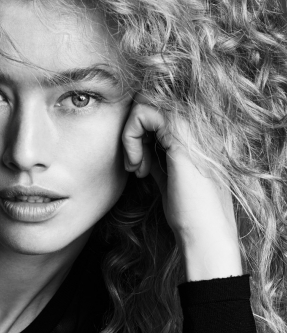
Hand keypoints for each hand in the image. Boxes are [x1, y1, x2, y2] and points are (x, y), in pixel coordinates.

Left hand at [122, 93, 241, 280]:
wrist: (202, 232)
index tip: (137, 164)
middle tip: (134, 162)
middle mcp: (195, 124)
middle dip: (132, 129)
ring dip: (130, 134)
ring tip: (134, 165)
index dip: (139, 131)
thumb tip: (138, 144)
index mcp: (194, 133)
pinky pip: (143, 114)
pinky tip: (136, 165)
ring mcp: (191, 125)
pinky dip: (129, 138)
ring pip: (144, 103)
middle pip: (149, 100)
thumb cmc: (186, 210)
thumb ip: (155, 154)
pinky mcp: (181, 133)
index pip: (156, 109)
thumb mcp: (166, 175)